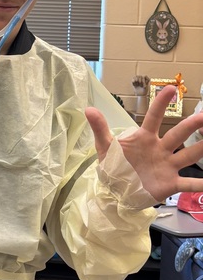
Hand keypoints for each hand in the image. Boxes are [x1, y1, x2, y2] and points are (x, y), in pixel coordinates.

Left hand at [86, 84, 202, 201]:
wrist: (116, 191)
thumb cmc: (114, 165)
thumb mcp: (105, 147)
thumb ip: (100, 129)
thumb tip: (88, 109)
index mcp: (144, 138)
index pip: (153, 117)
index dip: (160, 103)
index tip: (171, 88)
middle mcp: (160, 149)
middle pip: (178, 135)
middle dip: (191, 125)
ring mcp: (167, 166)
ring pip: (188, 155)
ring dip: (201, 148)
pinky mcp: (170, 183)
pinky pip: (188, 184)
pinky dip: (200, 184)